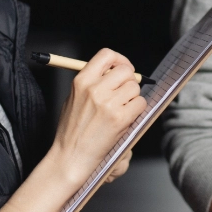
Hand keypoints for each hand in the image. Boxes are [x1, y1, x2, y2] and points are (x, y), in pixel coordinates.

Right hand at [49, 48, 145, 188]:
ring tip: (122, 108)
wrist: (71, 156)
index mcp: (81, 81)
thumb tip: (114, 72)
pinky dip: (137, 110)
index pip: (106, 55)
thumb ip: (92, 82)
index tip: (122, 68)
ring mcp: (108, 103)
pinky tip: (126, 118)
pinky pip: (140, 103)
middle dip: (129, 81)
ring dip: (133, 97)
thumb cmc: (71, 130)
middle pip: (125, 71)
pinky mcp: (120, 118)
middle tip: (124, 93)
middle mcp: (95, 89)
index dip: (119, 60)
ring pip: (135, 88)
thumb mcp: (73, 97)